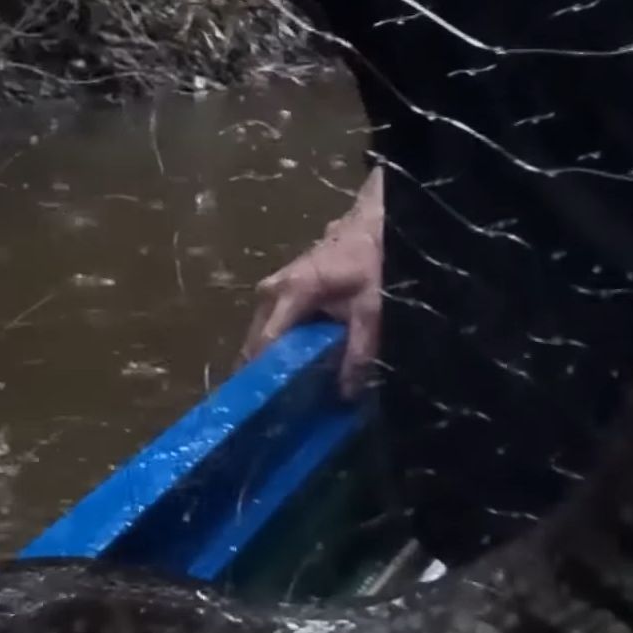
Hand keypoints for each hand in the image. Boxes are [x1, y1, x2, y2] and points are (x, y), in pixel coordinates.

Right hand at [243, 170, 385, 396]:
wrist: (374, 222)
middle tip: (276, 409)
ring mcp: (274, 287)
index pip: (265, 344)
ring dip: (273, 361)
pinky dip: (282, 345)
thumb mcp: (373, 309)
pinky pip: (274, 324)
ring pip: (264, 333)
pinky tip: (296, 367)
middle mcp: (272, 290)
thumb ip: (359, 352)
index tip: (266, 409)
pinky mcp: (283, 288)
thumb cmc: (372, 261)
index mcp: (290, 293)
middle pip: (257, 341)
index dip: (263, 377)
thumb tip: (344, 393)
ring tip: (286, 393)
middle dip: (264, 374)